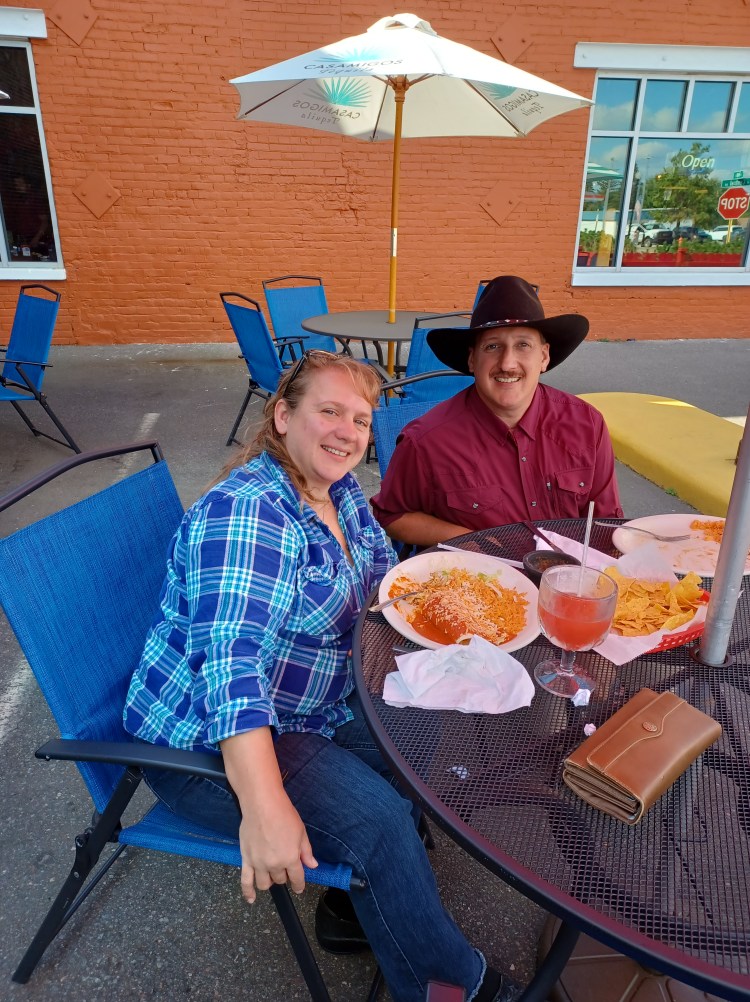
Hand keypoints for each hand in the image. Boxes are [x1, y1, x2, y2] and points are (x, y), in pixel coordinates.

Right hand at [239, 789, 317, 903]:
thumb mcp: (301, 832)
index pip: (297, 878)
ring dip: (270, 881)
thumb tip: (313, 866)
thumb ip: (306, 851)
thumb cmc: (284, 814)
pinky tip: (251, 899)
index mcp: (290, 858)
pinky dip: (248, 892)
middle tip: (284, 866)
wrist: (262, 804)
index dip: (299, 884)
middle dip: (284, 876)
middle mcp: (274, 864)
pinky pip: (245, 881)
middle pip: (280, 880)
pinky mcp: (246, 859)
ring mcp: (258, 863)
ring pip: (265, 884)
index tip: (299, 888)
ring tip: (272, 873)